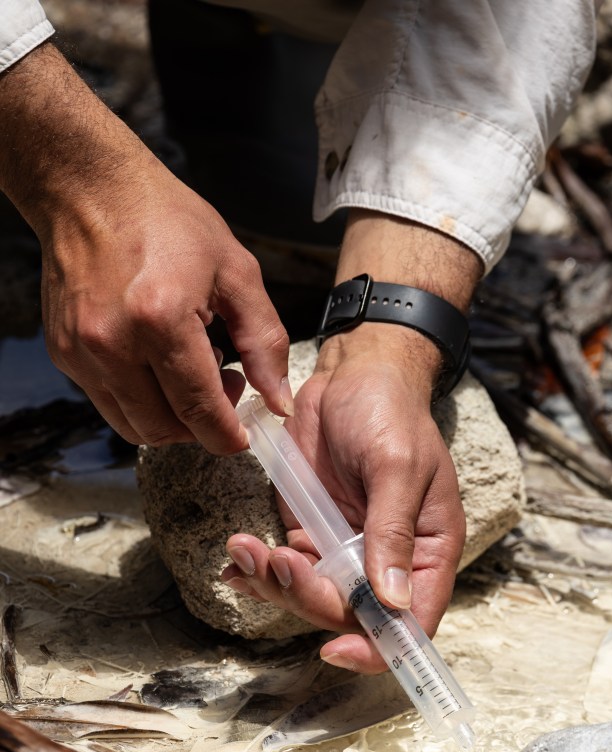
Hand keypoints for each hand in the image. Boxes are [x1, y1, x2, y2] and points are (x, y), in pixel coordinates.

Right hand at [0, 44, 290, 453]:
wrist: (91, 189)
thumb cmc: (167, 221)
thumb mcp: (236, 272)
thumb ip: (265, 342)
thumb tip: (280, 402)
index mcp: (160, 320)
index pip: (198, 410)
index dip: (226, 436)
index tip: (243, 436)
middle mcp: (113, 344)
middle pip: (164, 430)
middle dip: (201, 426)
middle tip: (224, 387)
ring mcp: (83, 353)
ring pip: (134, 427)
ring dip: (171, 418)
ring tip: (191, 372)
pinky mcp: (65, 354)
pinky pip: (110, 403)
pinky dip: (142, 400)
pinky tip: (159, 362)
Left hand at [223, 327, 465, 672]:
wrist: (352, 374)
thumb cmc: (390, 413)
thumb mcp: (397, 466)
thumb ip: (391, 531)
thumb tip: (392, 601)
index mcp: (425, 551)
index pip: (412, 623)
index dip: (377, 648)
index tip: (333, 648)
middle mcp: (386, 561)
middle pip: (349, 616)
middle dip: (308, 598)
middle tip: (279, 561)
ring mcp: (344, 550)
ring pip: (309, 598)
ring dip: (275, 584)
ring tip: (247, 548)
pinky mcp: (309, 532)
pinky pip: (284, 570)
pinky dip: (257, 572)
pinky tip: (237, 560)